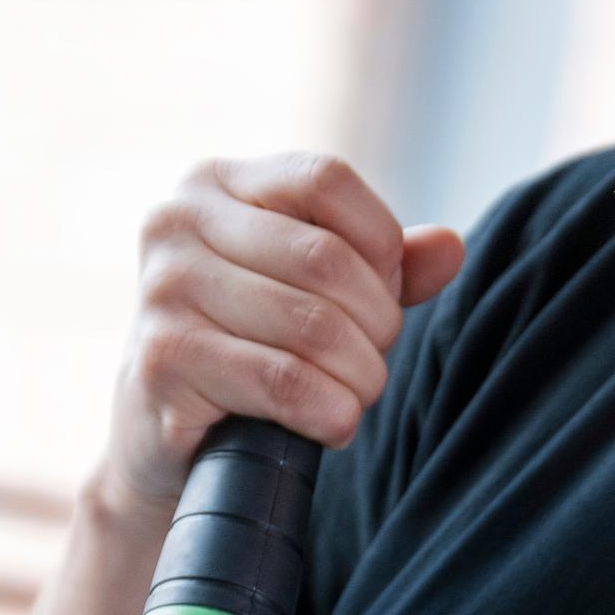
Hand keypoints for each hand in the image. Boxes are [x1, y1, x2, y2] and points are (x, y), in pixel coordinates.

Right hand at [92, 152, 465, 526]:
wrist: (162, 436)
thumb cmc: (249, 348)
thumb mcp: (318, 292)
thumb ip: (385, 265)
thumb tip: (451, 247)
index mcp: (215, 183)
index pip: (325, 179)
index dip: (379, 241)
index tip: (384, 294)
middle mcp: (177, 221)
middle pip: (325, 258)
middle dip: (376, 322)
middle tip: (374, 361)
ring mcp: (163, 289)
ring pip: (312, 326)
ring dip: (360, 375)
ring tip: (356, 396)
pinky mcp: (162, 359)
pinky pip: (283, 382)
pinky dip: (330, 411)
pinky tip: (332, 424)